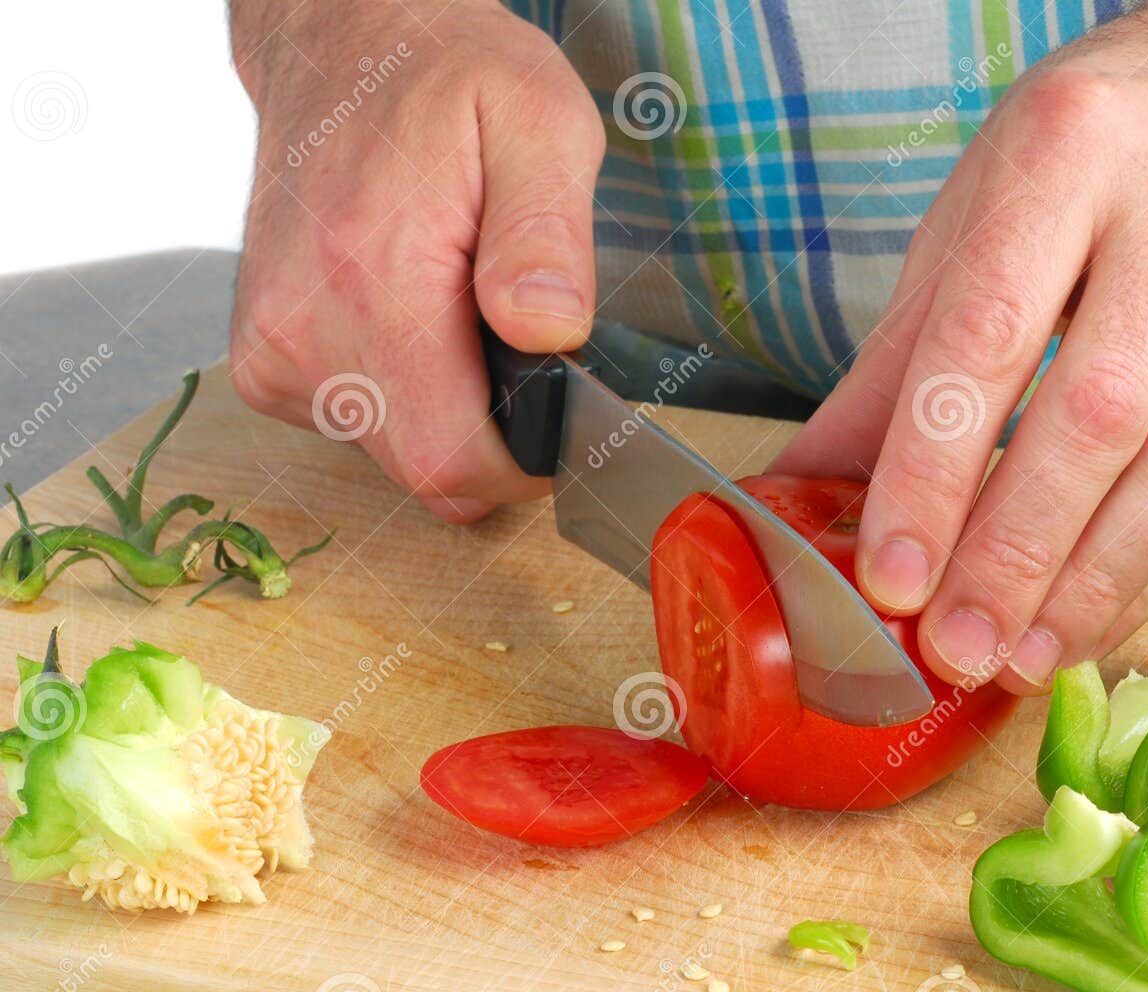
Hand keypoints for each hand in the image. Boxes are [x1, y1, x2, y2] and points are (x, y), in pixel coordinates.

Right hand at [228, 0, 602, 521]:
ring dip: (449, 409)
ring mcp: (273, 350)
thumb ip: (547, 236)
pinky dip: (405, 395)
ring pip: (395, 453)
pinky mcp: (263, 361)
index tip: (562, 414)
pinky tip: (413, 318)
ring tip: (460, 309)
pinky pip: (358, 426)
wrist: (344, 45)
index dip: (524, 464)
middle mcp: (303, 327)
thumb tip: (549, 330)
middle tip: (519, 342)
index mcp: (372, 278)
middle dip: (493, 432)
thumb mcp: (540, 124)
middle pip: (427, 469)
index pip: (452, 459)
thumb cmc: (448, 80)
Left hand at [775, 0, 1147, 693]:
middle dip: (1016, 553)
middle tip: (956, 649)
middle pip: (1096, 413)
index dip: (934, 472)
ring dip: (1096, 583)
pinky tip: (1096, 615)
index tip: (893, 579)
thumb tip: (799, 492)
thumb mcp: (977, 219)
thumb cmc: (1101, 153)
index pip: (986, 336)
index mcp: (1070, 149)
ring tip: (1020, 658)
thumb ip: (898, 363)